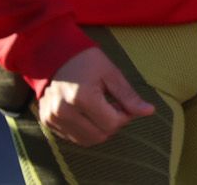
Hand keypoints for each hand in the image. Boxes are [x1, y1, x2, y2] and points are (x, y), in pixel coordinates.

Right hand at [37, 48, 153, 147]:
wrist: (54, 56)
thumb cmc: (87, 62)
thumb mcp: (112, 74)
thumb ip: (129, 96)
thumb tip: (150, 112)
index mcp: (82, 98)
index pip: (112, 124)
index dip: (125, 117)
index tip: (125, 104)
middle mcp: (64, 112)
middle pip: (99, 136)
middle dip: (113, 124)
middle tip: (114, 106)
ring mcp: (53, 119)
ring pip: (86, 140)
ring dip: (99, 129)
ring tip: (101, 109)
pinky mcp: (47, 123)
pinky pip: (73, 137)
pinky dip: (85, 130)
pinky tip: (87, 113)